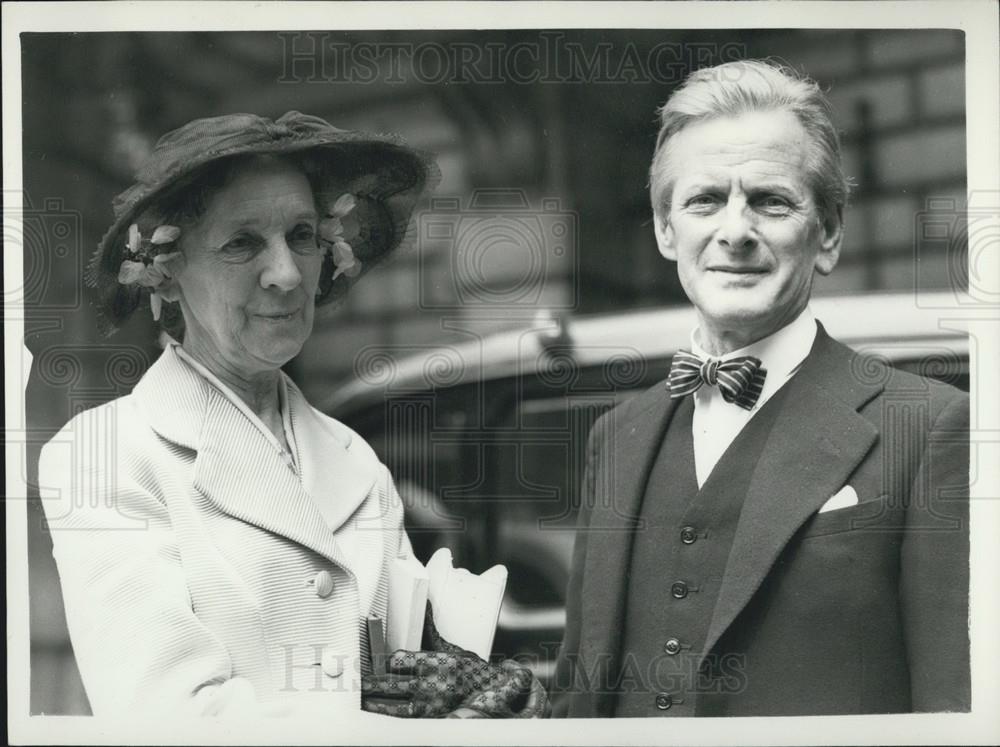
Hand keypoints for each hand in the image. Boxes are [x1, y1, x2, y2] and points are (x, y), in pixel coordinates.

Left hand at [361, 605, 548, 717]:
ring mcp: (431, 704)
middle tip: (353, 682)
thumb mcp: (452, 648)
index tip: (374, 660)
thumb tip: (423, 605)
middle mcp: (432, 683)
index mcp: (435, 661)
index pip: (399, 659)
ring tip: (359, 701)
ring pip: (394, 706)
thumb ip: (431, 630)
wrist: (498, 694)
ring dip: (375, 703)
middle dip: (370, 683)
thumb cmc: (473, 670)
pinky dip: (389, 717)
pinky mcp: (433, 719)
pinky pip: (405, 721)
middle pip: (391, 683)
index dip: (384, 661)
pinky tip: (376, 716)